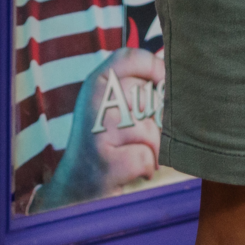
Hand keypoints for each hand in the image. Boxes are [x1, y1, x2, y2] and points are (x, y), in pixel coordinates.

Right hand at [32, 49, 163, 209]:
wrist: (76, 188)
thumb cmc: (104, 141)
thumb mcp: (112, 104)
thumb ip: (137, 82)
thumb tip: (169, 56)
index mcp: (96, 82)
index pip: (132, 57)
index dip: (155, 67)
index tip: (161, 85)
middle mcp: (94, 101)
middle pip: (149, 98)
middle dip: (154, 121)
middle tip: (139, 135)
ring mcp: (98, 132)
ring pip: (151, 131)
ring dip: (151, 148)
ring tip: (133, 153)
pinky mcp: (106, 162)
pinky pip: (146, 157)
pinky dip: (146, 168)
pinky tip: (131, 169)